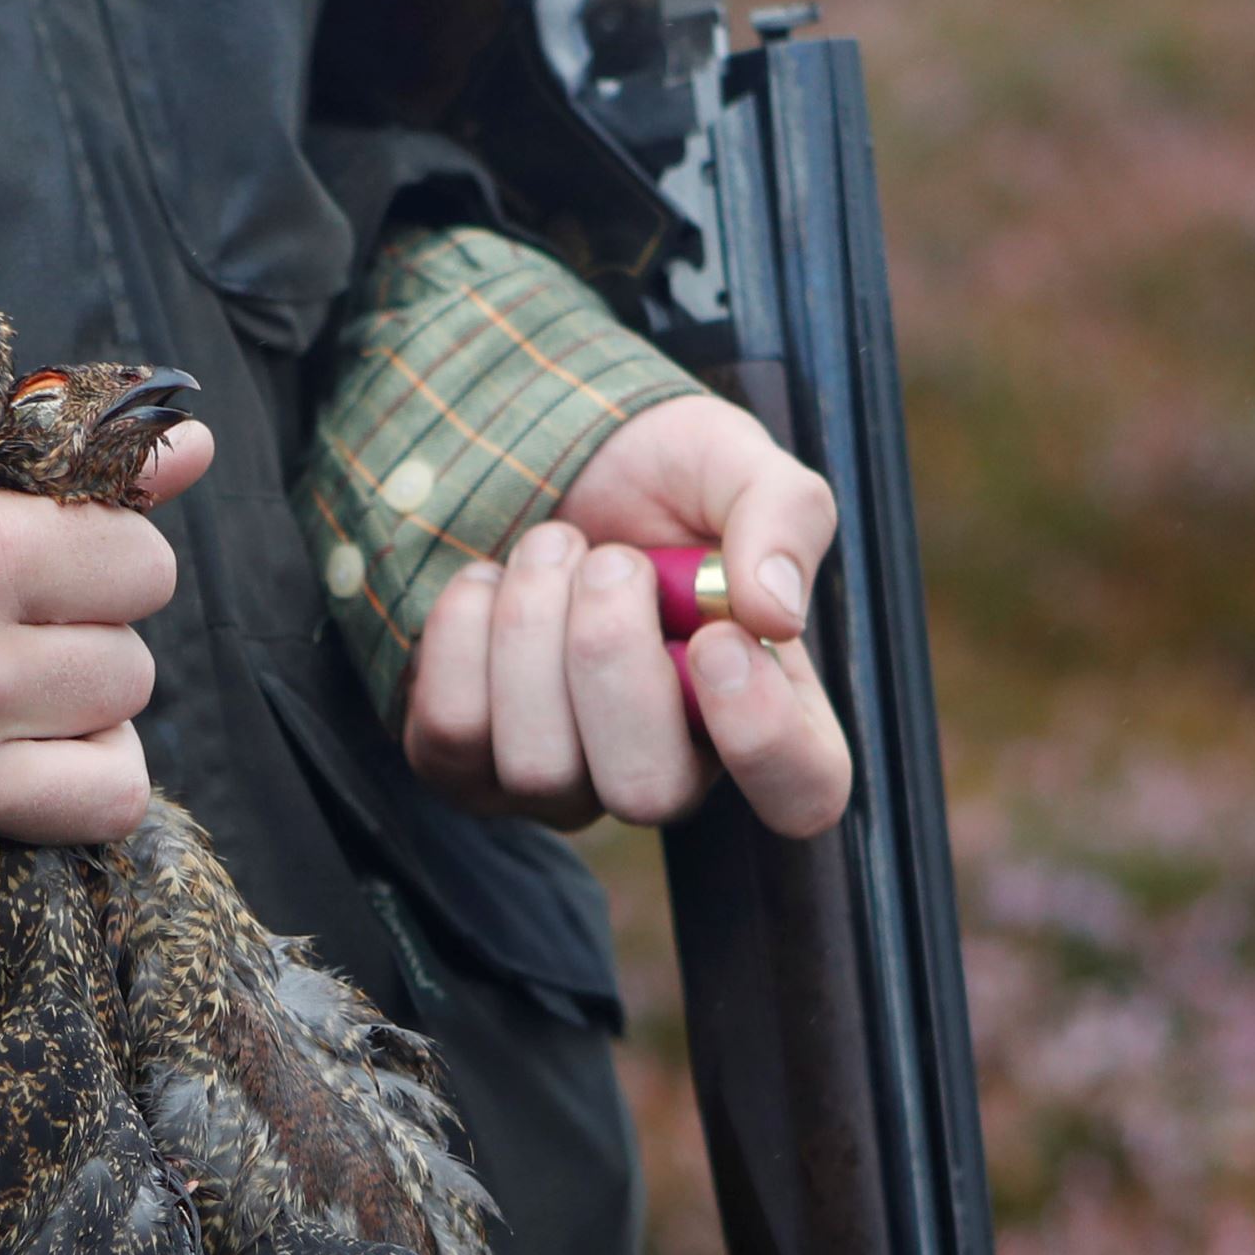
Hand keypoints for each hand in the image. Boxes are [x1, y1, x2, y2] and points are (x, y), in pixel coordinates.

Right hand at [0, 421, 209, 890]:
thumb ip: (40, 463)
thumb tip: (192, 451)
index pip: (145, 571)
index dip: (108, 565)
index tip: (60, 568)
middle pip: (133, 677)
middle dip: (86, 653)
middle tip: (13, 640)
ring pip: (111, 786)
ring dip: (74, 748)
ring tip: (6, 721)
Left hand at [400, 394, 852, 837]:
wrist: (539, 459)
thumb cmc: (657, 476)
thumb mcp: (734, 461)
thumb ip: (783, 516)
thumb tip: (774, 614)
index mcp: (763, 708)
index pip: (802, 795)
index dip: (762, 737)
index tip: (716, 639)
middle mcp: (666, 770)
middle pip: (647, 794)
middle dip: (610, 654)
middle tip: (612, 561)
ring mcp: (563, 784)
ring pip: (539, 765)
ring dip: (534, 625)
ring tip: (553, 549)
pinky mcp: (466, 770)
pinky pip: (452, 733)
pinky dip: (465, 631)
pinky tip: (490, 584)